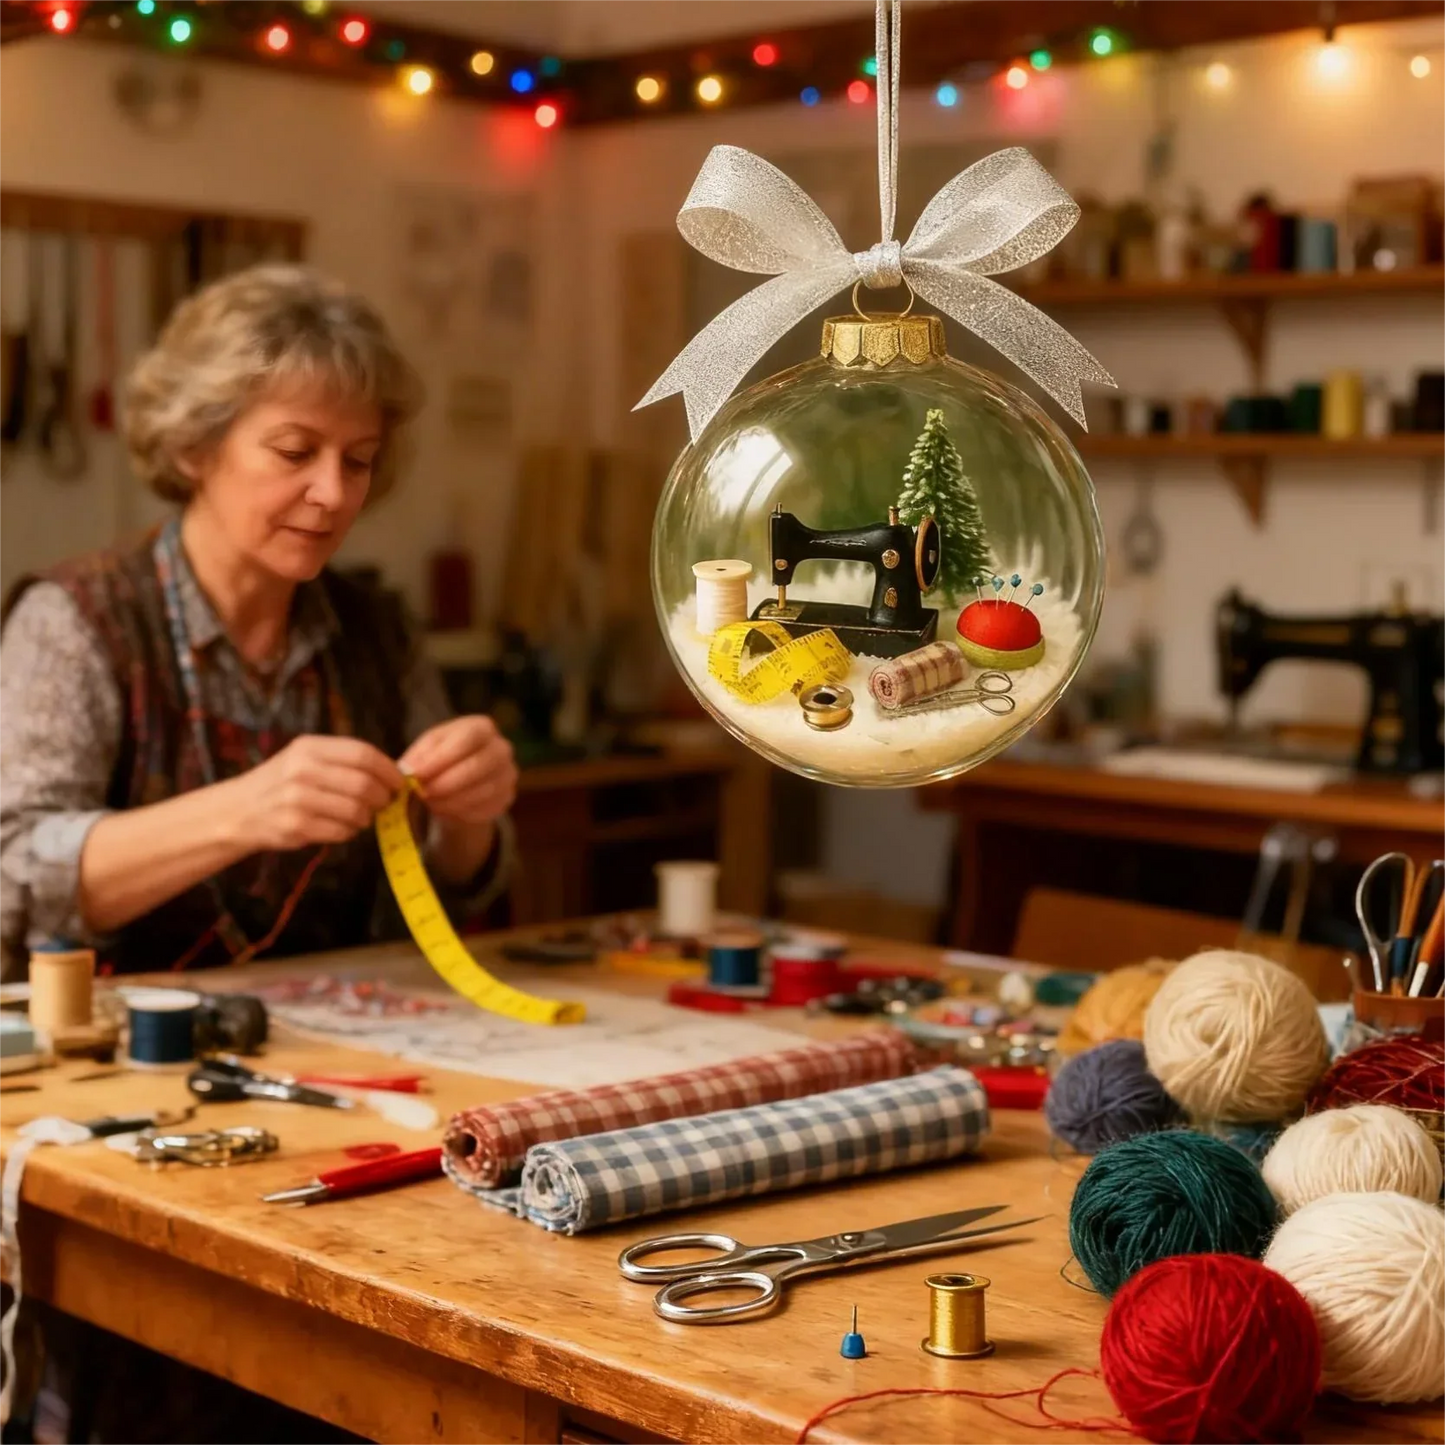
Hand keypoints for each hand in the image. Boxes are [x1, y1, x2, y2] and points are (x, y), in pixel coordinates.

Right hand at [231, 735, 404, 851]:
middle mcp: (302, 770)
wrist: (239, 810)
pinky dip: (350, 832)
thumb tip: (394, 772)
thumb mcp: (306, 758)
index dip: (388, 770)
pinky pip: (342, 831)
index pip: (363, 754)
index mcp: (310, 747)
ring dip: (367, 817)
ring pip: (357, 811)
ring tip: (360, 816)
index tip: (399, 782)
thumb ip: (344, 761)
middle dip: (382, 797)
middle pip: (364, 784)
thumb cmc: (282, 782)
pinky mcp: (295, 826)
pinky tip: (341, 827)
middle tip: (384, 803)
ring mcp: (297, 799)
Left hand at [399, 715, 516, 824]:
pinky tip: (445, 810)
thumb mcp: (427, 748)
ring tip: (430, 803)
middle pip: (477, 766)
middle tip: (423, 793)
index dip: (440, 758)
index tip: (416, 774)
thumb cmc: (442, 756)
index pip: (467, 739)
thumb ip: (419, 757)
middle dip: (445, 783)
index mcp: (482, 727)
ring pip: (482, 792)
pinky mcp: (507, 798)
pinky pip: (486, 810)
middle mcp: (502, 748)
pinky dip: (461, 814)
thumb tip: (409, 772)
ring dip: (451, 801)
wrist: (463, 776)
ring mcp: (508, 774)